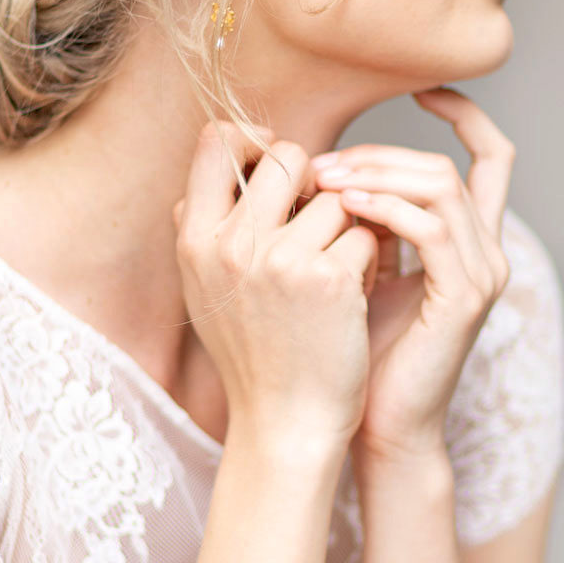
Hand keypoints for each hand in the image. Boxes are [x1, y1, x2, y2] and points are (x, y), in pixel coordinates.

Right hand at [174, 120, 379, 459]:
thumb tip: (226, 151)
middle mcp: (231, 245)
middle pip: (287, 156)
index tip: (279, 164)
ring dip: (346, 229)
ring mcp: (280, 260)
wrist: (285, 424)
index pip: (216, 142)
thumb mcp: (205, 287)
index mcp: (194, 241)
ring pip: (336, 198)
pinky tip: (352, 300)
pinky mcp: (329, 278)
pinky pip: (365, 234)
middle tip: (321, 222)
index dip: (254, 139)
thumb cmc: (253, 353)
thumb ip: (207, 221)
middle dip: (315, 182)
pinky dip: (368, 263)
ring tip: (335, 274)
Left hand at [309, 87, 514, 463]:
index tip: (420, 89)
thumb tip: (320, 169)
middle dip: (382, 154)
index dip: (463, 114)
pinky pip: (432, 229)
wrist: (366, 426)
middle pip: (448, 165)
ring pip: (442, 188)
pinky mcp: (464, 299)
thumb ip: (357, 221)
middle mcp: (486, 253)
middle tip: (321, 165)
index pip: (490, 157)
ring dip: (378, 174)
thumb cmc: (351, 353)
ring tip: (323, 182)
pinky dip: (387, 209)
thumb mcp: (354, 271)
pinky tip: (344, 210)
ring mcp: (482, 275)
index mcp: (468, 242)